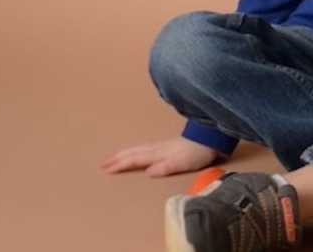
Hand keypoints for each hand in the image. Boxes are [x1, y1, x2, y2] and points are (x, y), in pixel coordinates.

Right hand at [101, 136, 217, 176]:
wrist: (209, 140)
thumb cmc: (195, 154)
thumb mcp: (181, 163)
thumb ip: (165, 167)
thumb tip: (148, 172)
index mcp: (157, 154)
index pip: (135, 160)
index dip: (120, 164)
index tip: (106, 169)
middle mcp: (156, 149)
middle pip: (133, 153)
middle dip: (118, 158)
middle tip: (103, 163)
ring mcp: (161, 146)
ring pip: (137, 149)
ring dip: (124, 153)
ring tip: (114, 157)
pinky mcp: (166, 146)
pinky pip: (144, 148)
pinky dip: (135, 151)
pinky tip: (136, 153)